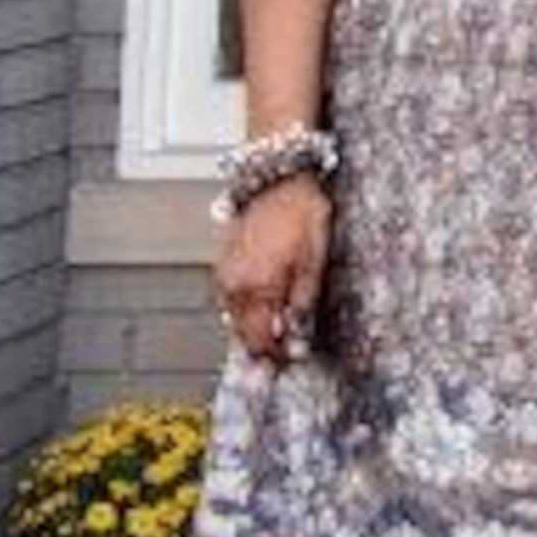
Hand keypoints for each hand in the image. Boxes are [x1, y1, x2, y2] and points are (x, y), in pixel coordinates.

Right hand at [215, 185, 327, 367]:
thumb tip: (296, 341)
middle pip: (243, 334)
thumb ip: (302, 305)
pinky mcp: (223, 261)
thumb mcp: (314, 261)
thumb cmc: (301, 212)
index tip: (293, 360)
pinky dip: (247, 307)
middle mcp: (233, 285)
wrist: (278, 176)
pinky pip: (232, 298)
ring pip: (235, 318)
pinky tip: (266, 302)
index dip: (276, 357)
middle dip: (265, 346)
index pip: (260, 342)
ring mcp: (224, 273)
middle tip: (288, 348)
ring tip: (280, 324)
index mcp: (256, 288)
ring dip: (255, 327)